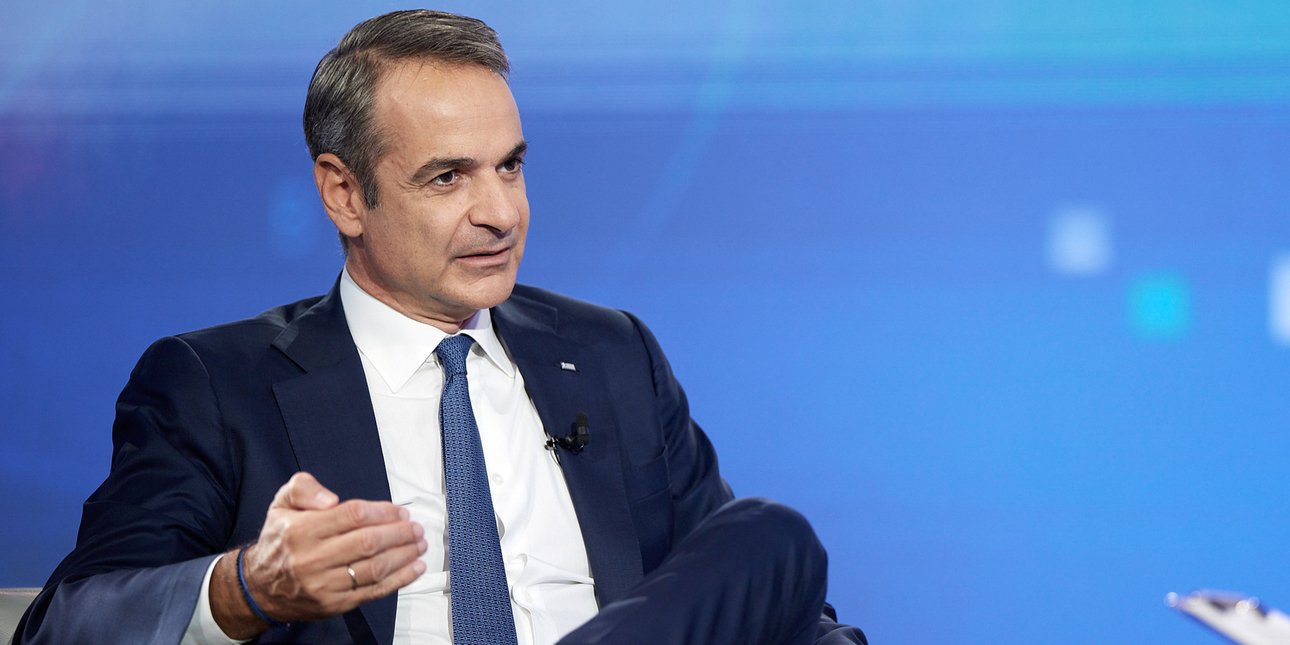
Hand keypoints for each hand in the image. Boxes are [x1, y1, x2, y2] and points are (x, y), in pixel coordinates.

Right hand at [211, 472, 426, 637]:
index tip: (399, 511)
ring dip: (404, 555)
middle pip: (367, 543)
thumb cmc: (280, 540)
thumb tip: (331, 498)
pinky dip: (399, 579)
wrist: (260, 587)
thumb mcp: (282, 503)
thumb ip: (304, 488)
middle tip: (416, 528)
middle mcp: (312, 559)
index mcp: (301, 530)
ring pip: (374, 568)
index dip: (382, 512)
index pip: (352, 516)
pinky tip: (414, 568)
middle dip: (399, 533)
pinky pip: (373, 591)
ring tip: (419, 544)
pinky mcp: (334, 604)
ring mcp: (324, 585)